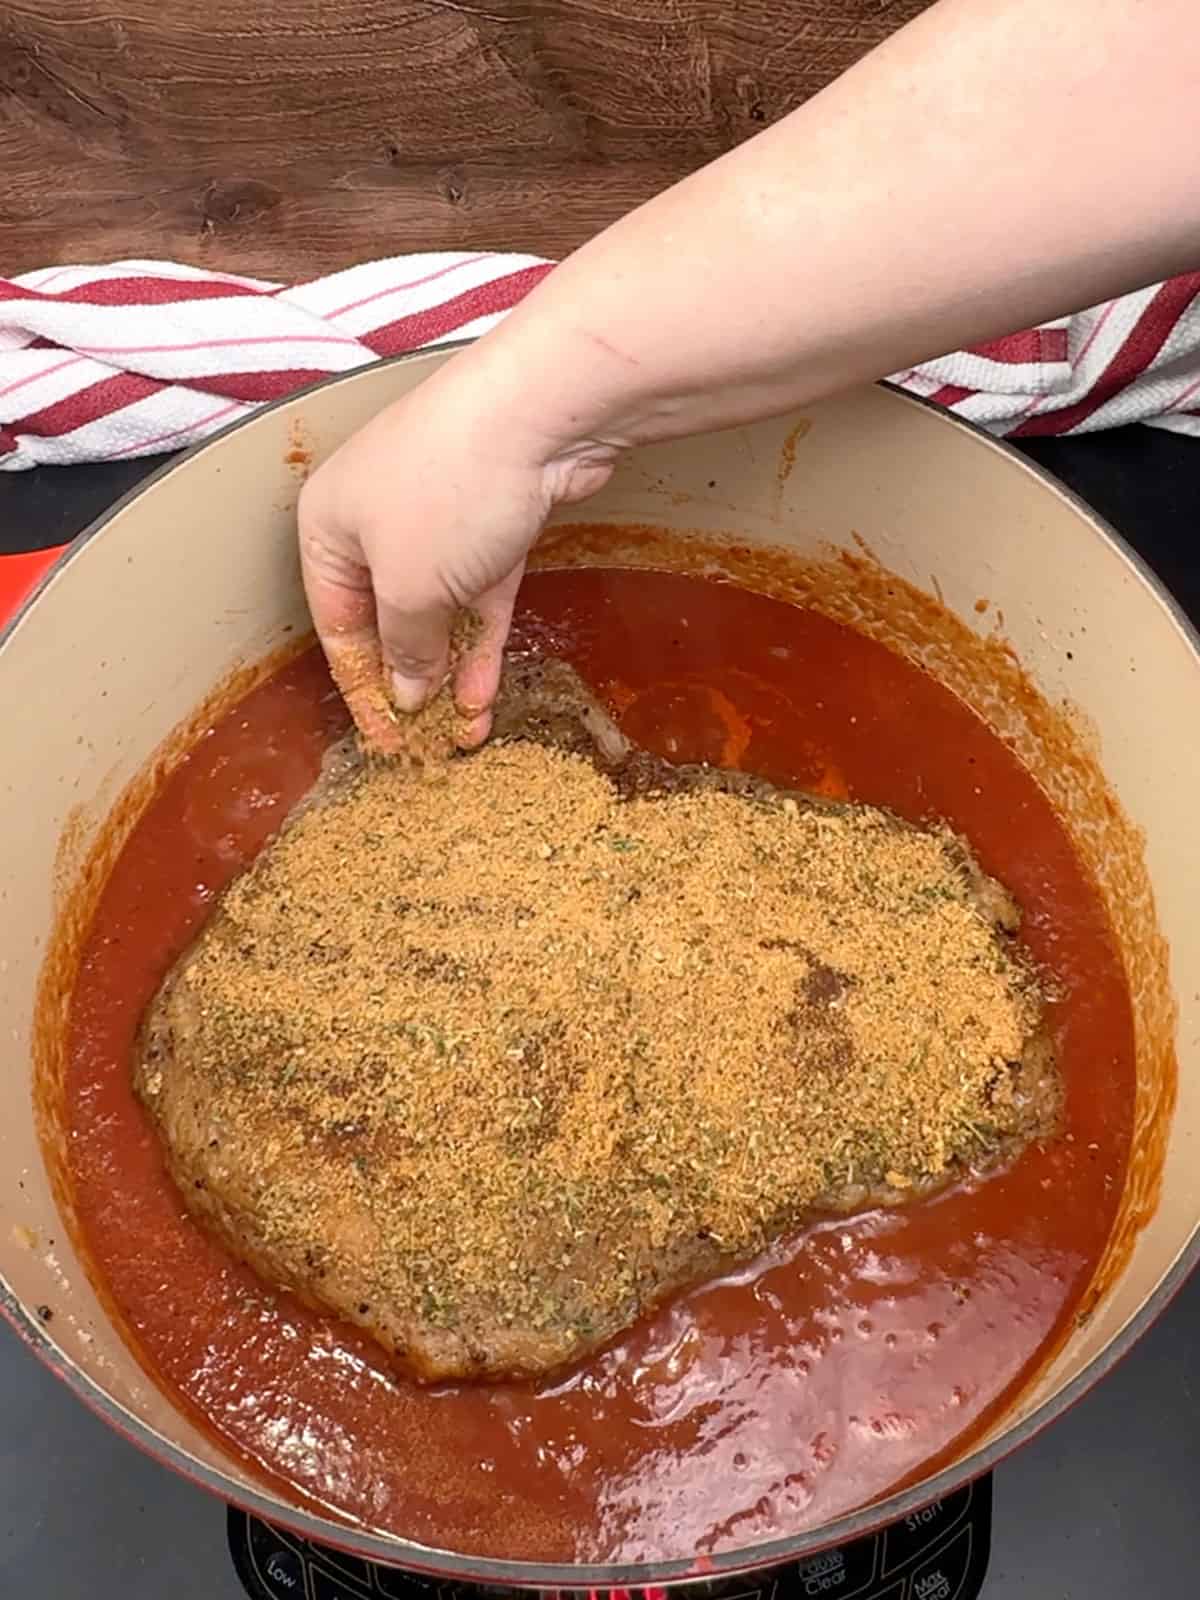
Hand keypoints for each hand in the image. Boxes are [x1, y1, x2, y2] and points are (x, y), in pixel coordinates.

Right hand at [297, 348, 617, 752]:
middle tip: (427, 743)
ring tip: (466, 732)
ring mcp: (439, 517)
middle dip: (410, 683)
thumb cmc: (447, 488)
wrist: (538, 412)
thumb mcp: (410, 588)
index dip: (359, 688)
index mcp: (327, 526)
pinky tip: (486, 691)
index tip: (382, 738)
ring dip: (452, 672)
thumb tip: (407, 691)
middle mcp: (375, 518)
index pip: (336, 625)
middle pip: (389, 619)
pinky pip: (480, 594)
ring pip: (440, 610)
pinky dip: (483, 641)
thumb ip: (406, 647)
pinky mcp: (494, 520)